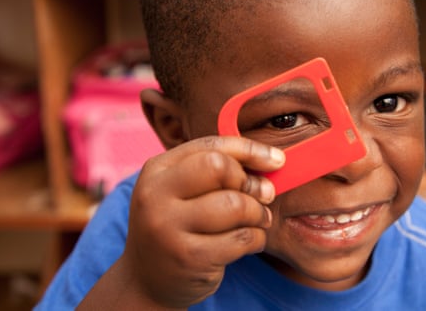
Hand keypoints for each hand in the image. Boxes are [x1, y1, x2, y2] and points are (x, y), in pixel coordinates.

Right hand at [120, 136, 284, 307]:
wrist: (147, 279)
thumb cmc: (178, 225)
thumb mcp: (183, 191)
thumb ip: (217, 171)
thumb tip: (272, 161)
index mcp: (157, 170)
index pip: (211, 146)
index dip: (250, 150)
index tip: (277, 160)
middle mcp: (155, 195)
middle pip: (220, 169)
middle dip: (251, 182)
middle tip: (264, 195)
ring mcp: (168, 228)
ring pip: (235, 205)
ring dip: (258, 213)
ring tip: (259, 220)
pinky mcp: (188, 258)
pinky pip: (241, 238)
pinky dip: (256, 238)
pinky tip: (250, 241)